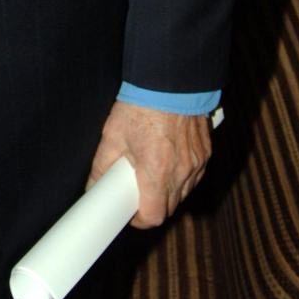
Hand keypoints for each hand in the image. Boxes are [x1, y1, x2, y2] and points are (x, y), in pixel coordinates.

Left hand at [88, 102, 210, 228]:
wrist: (169, 80)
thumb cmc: (141, 105)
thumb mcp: (114, 135)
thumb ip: (102, 165)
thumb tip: (94, 186)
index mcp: (157, 171)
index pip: (153, 216)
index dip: (138, 218)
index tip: (129, 211)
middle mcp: (181, 171)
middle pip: (168, 207)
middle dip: (151, 204)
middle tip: (135, 186)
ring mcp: (196, 162)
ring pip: (183, 193)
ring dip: (167, 191)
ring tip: (151, 169)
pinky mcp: (205, 152)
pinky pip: (194, 176)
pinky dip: (181, 176)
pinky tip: (167, 159)